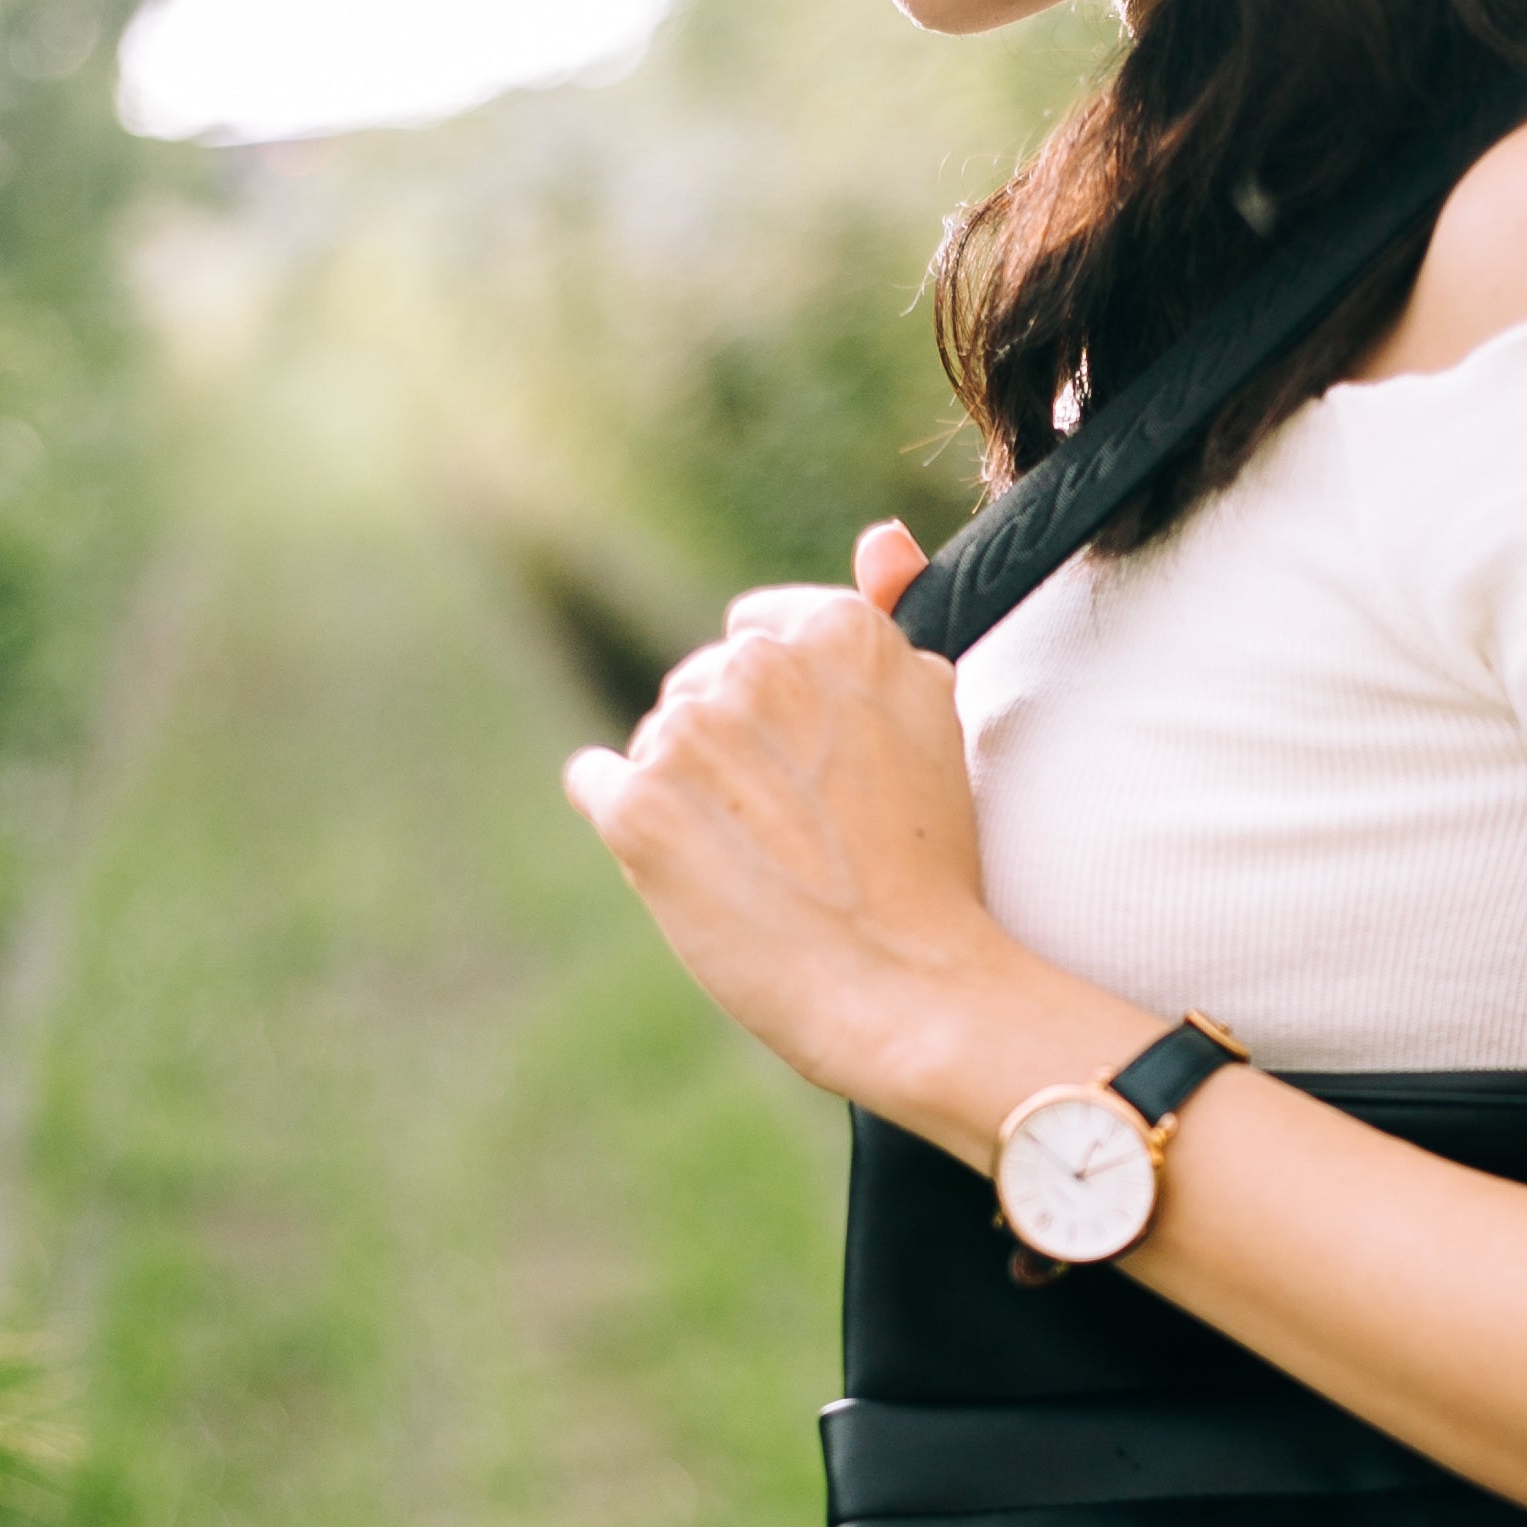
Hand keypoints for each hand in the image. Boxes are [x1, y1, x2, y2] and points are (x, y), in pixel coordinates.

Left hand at [563, 520, 977, 1106]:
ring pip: (653, 739)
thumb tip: (881, 537)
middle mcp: (757, 667)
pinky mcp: (637, 806)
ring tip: (760, 862)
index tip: (819, 773)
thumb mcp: (931, 720)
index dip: (782, 712)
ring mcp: (691, 733)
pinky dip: (628, 822)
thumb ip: (894, 617)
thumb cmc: (927, 869)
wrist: (908, 989)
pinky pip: (595, 782)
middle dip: (729, 749)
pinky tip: (690, 869)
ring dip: (687, 792)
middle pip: (699, 685)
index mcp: (837, 632)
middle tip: (798, 830)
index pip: (756, 633)